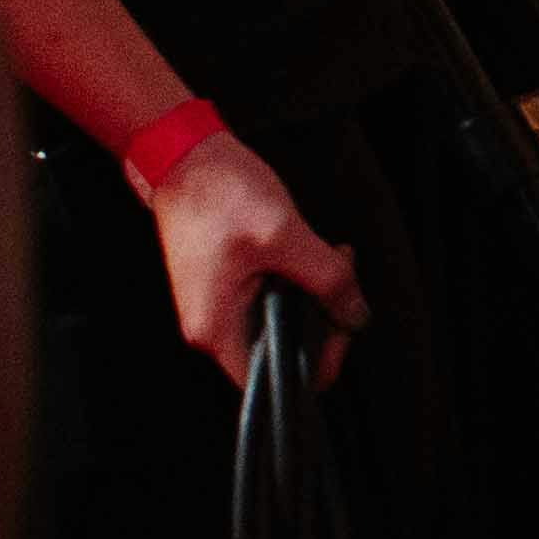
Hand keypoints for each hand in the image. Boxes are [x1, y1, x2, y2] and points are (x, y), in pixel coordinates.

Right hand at [140, 122, 359, 379]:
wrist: (183, 157)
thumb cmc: (218, 195)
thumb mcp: (286, 236)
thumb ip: (328, 280)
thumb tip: (355, 315)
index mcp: (217, 329)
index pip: (272, 381)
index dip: (316, 363)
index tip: (341, 326)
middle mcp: (212, 327)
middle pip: (281, 351)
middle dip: (322, 319)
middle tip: (343, 279)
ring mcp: (217, 305)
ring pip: (281, 322)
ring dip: (314, 295)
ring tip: (332, 257)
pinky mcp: (225, 285)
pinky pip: (270, 299)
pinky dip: (297, 280)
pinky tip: (312, 253)